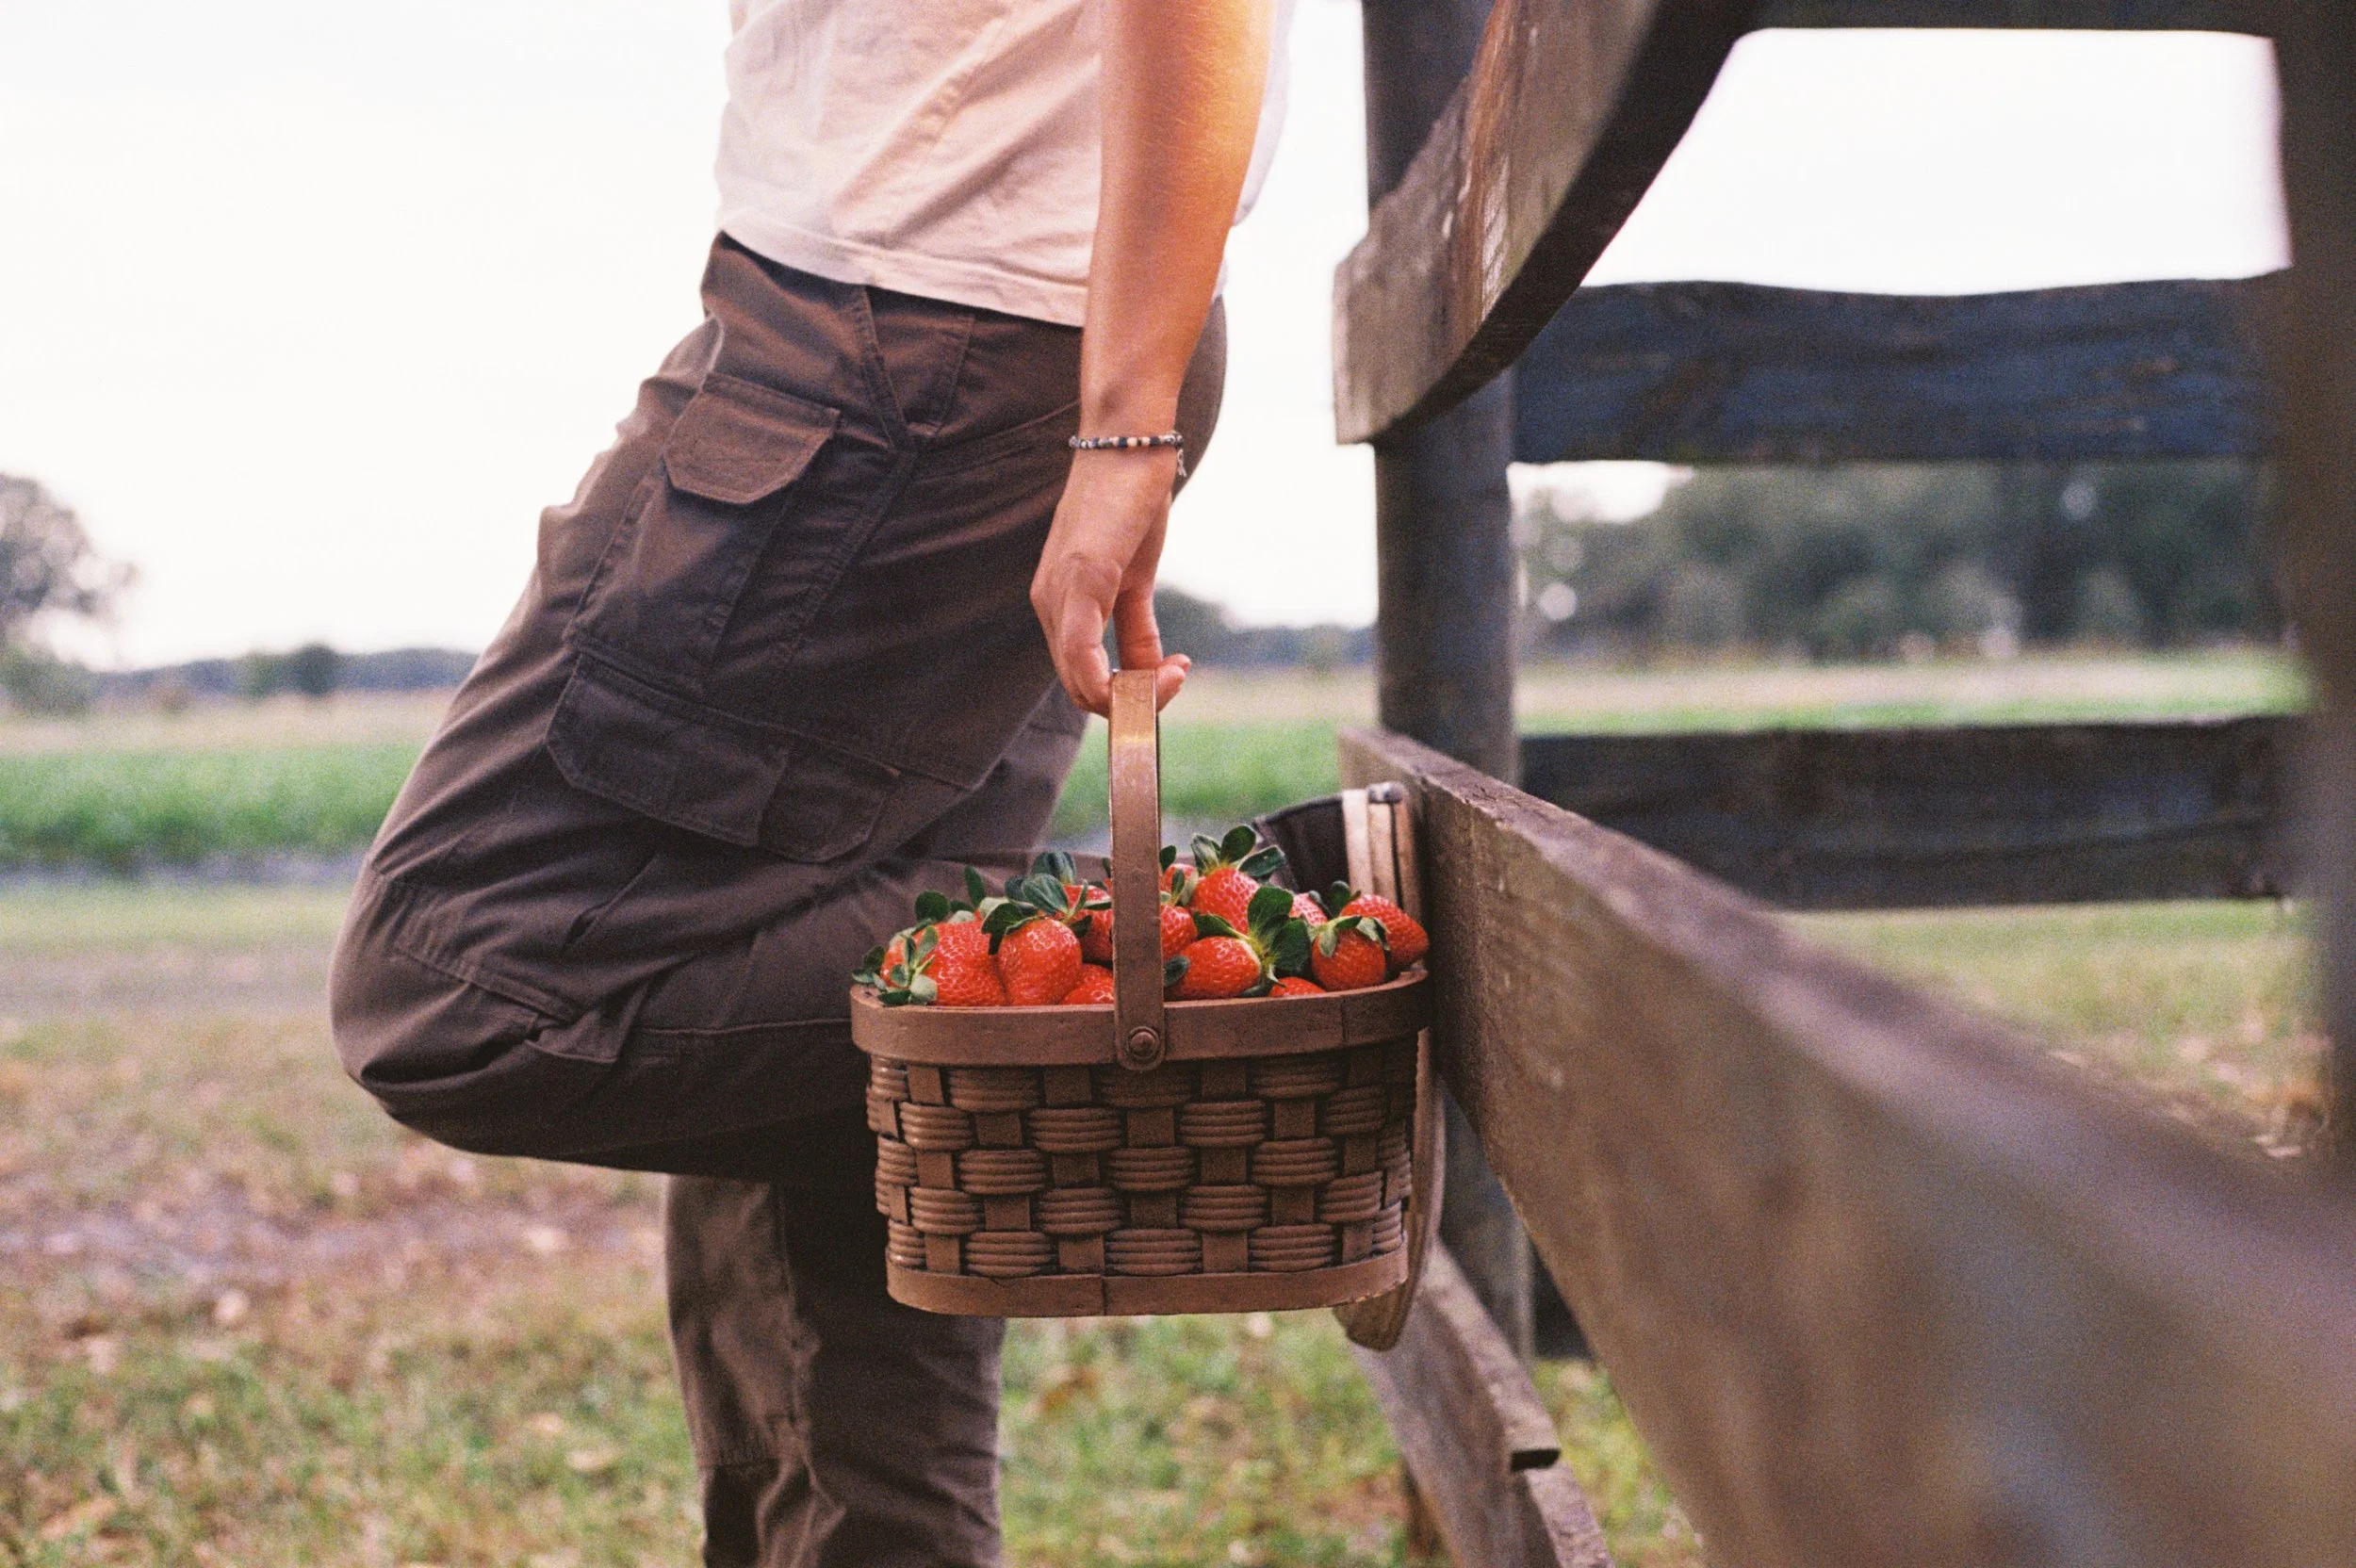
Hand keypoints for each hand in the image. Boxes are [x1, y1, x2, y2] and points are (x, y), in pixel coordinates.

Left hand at [1031, 448, 1191, 715]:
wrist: (1130, 438)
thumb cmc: (1132, 500)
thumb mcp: (1137, 576)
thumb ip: (1136, 626)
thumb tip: (1150, 669)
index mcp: (1058, 604)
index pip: (1081, 679)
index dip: (1128, 695)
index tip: (1175, 675)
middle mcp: (1048, 604)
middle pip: (1081, 691)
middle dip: (1136, 702)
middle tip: (1181, 676)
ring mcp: (1060, 594)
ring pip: (1083, 685)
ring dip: (1138, 695)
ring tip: (1179, 673)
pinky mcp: (1082, 578)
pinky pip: (1083, 657)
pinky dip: (1119, 682)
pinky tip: (1166, 670)